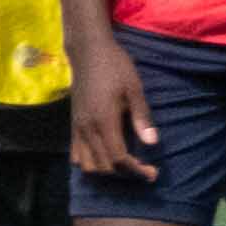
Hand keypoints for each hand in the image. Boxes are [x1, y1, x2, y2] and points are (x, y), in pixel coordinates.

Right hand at [70, 54, 156, 182]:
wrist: (88, 52)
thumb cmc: (116, 66)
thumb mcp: (134, 89)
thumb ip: (142, 117)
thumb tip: (152, 143)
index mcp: (104, 121)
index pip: (118, 158)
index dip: (136, 171)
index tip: (153, 172)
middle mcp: (87, 129)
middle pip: (103, 167)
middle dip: (125, 173)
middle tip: (145, 170)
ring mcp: (77, 129)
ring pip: (87, 165)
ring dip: (106, 171)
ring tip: (125, 165)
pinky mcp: (73, 126)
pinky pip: (76, 155)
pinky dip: (90, 163)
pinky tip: (105, 156)